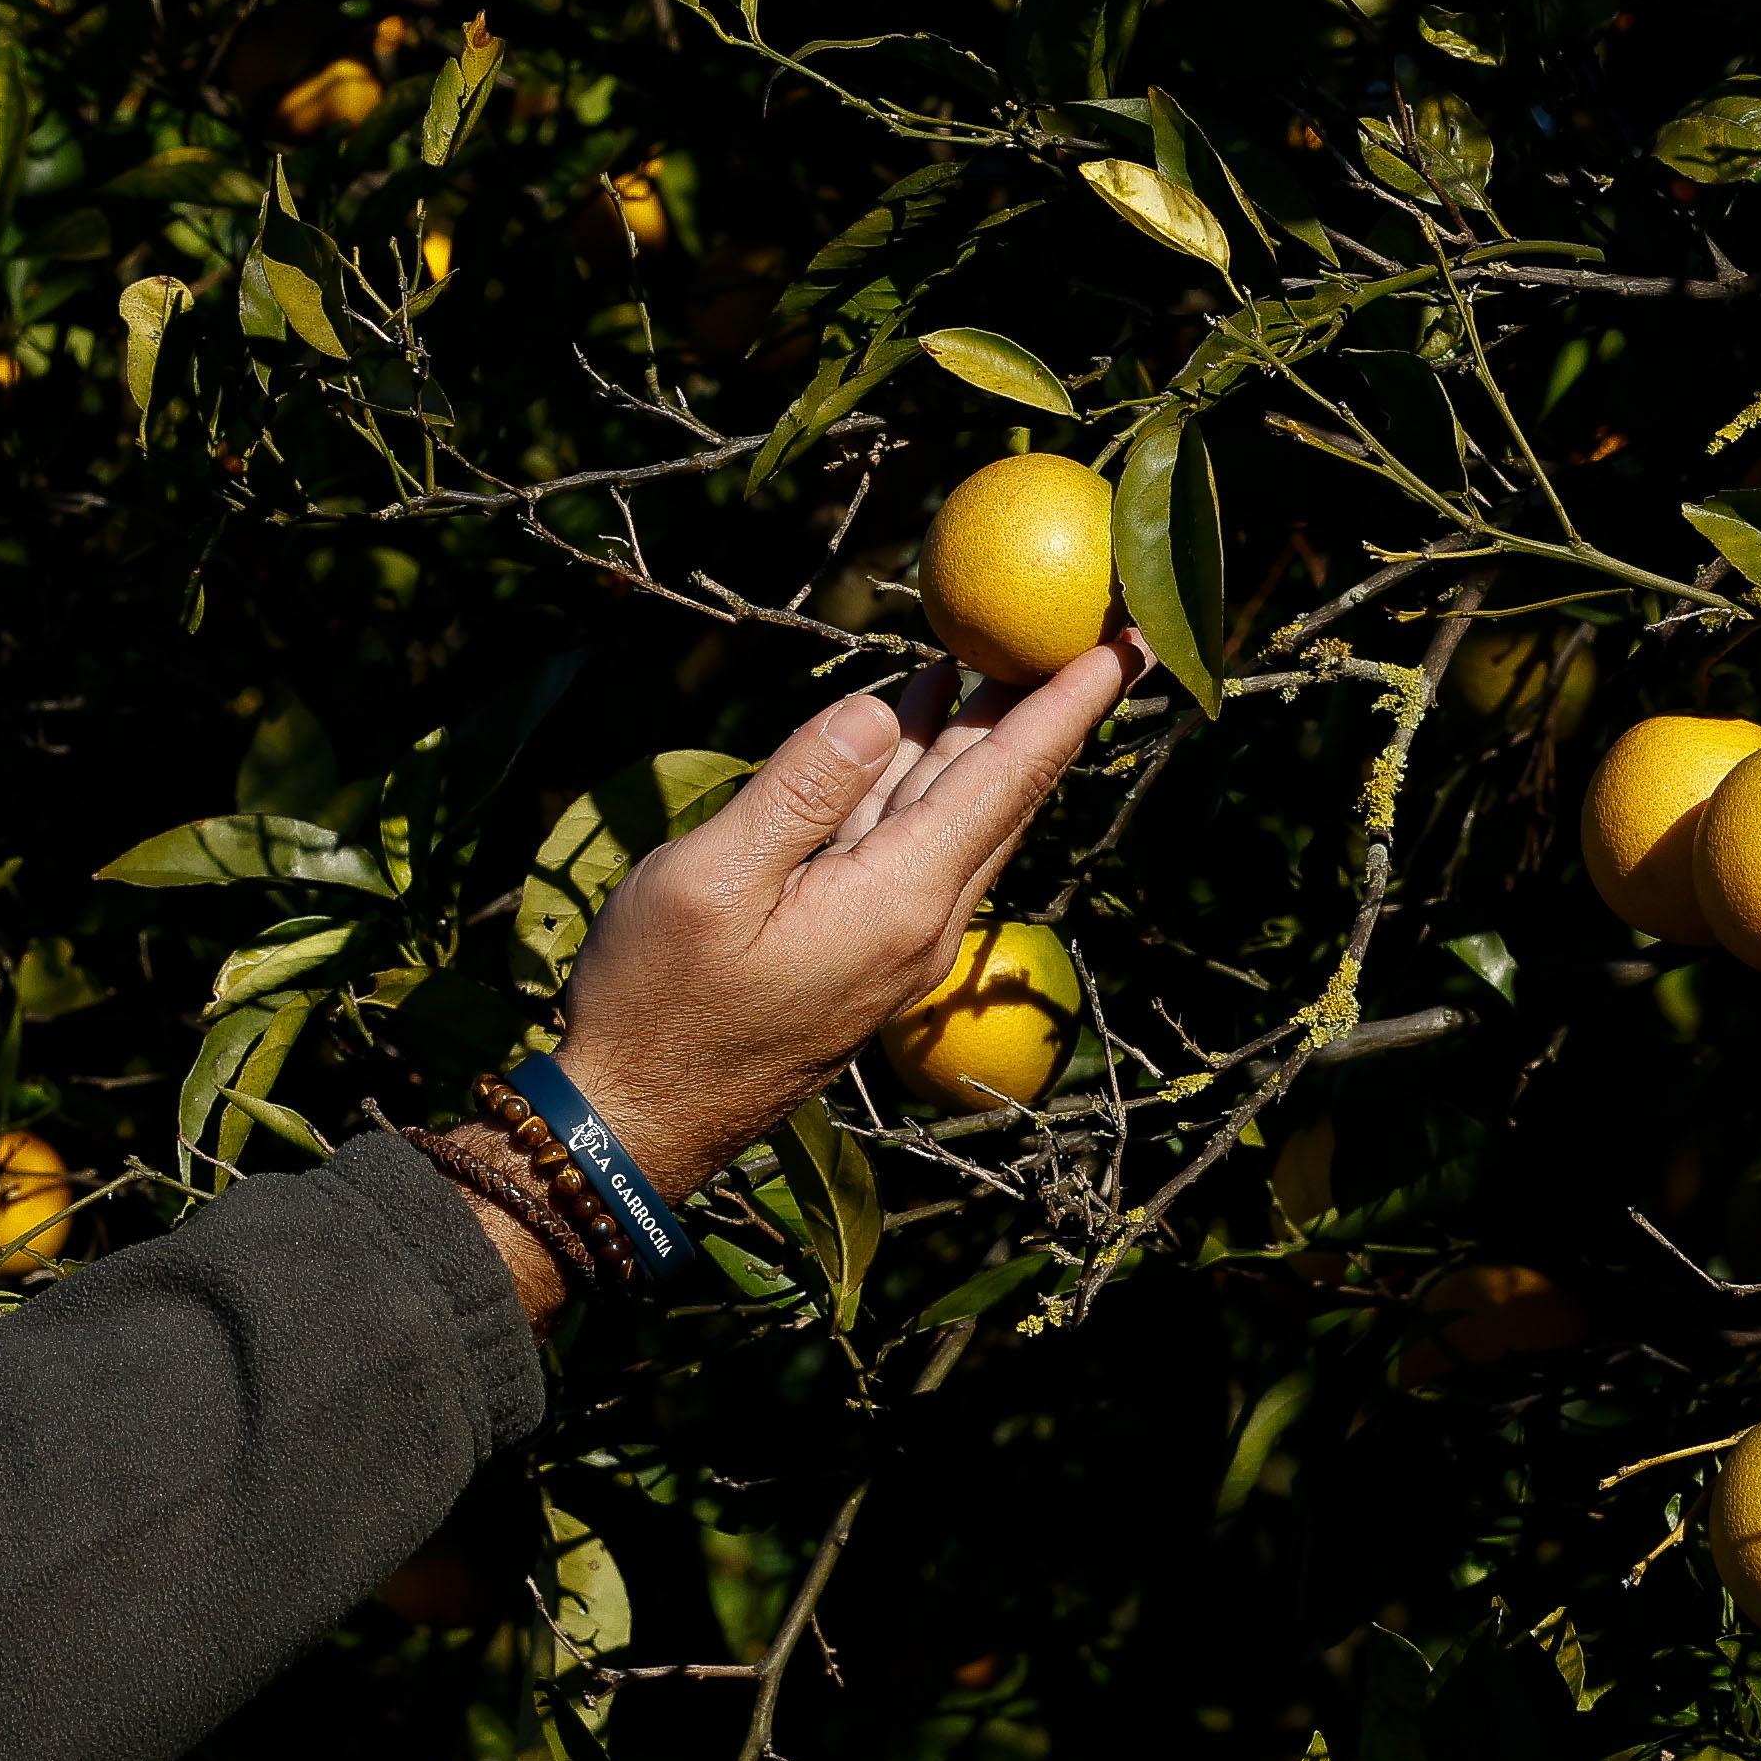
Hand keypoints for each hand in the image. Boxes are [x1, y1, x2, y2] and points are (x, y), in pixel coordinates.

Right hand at [546, 635, 1150, 1199]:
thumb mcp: (709, 882)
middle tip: (1091, 636)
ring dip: (973, 738)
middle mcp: (916, 925)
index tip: (1128, 643)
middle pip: (998, 797)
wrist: (632, 1123)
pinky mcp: (855, 956)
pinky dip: (915, 781)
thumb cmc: (654, 1005)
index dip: (1067, 705)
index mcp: (895, 901)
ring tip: (992, 661)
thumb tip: (881, 710)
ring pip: (951, 820)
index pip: (1005, 781)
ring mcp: (889, 946)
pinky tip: (903, 737)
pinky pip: (905, 847)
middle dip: (1041, 711)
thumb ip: (801, 790)